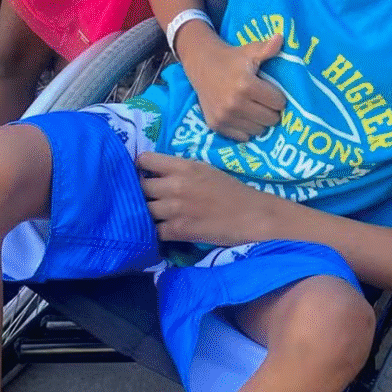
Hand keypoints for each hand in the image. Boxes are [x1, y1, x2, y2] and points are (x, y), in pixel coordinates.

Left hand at [138, 151, 273, 245]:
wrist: (252, 215)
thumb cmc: (232, 190)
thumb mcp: (206, 170)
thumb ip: (181, 170)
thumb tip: (158, 173)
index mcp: (184, 166)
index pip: (145, 160)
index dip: (141, 167)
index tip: (145, 172)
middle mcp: (175, 185)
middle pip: (140, 186)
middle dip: (140, 191)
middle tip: (148, 196)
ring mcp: (174, 209)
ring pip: (143, 209)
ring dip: (146, 212)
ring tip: (154, 214)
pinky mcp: (177, 230)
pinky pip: (153, 231)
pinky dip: (155, 232)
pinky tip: (162, 230)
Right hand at [181, 30, 285, 141]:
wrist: (201, 64)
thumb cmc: (232, 58)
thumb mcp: (250, 51)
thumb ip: (267, 48)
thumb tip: (281, 37)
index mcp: (246, 85)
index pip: (278, 103)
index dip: (279, 98)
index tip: (273, 92)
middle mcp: (234, 104)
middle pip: (270, 119)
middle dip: (272, 111)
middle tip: (265, 102)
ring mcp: (224, 116)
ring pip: (258, 130)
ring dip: (260, 121)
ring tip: (255, 108)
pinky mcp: (216, 125)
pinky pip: (242, 137)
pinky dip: (246, 129)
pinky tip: (244, 116)